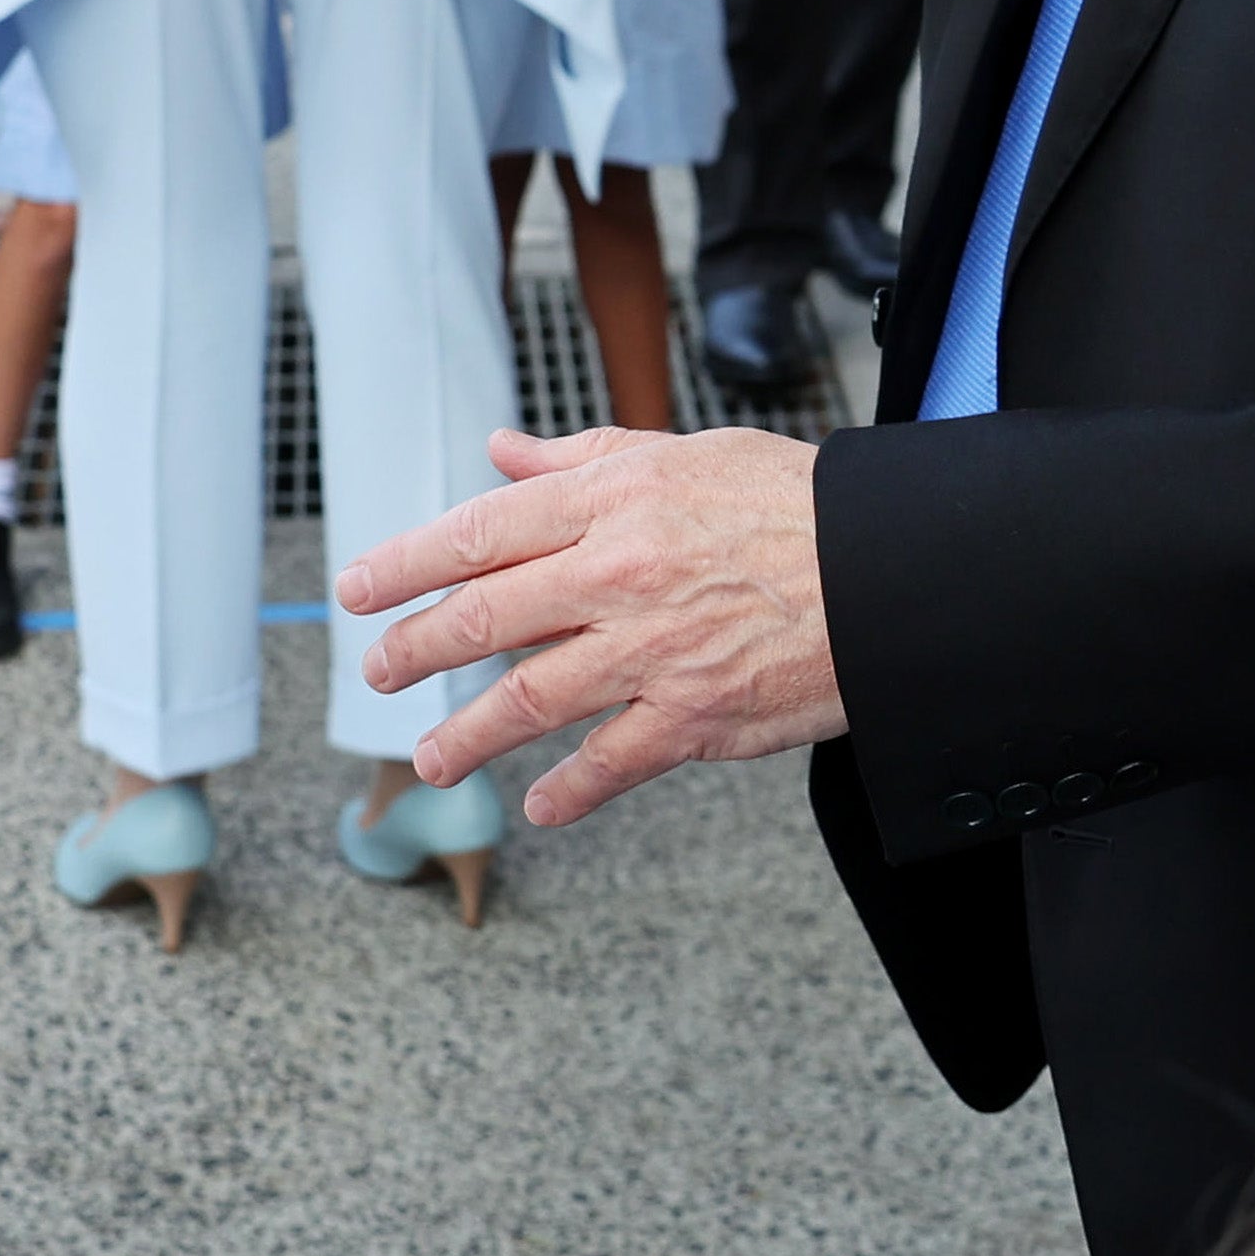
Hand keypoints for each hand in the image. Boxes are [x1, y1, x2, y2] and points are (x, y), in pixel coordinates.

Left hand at [342, 421, 845, 824]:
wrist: (895, 572)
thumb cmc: (795, 506)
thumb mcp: (686, 457)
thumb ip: (584, 461)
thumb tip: (504, 451)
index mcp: (613, 502)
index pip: (480, 533)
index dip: (404, 564)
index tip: (359, 590)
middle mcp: (620, 575)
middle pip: (485, 617)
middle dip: (416, 650)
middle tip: (380, 672)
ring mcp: (653, 652)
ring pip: (528, 700)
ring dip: (467, 736)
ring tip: (431, 759)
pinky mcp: (694, 716)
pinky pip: (609, 762)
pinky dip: (567, 790)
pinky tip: (538, 804)